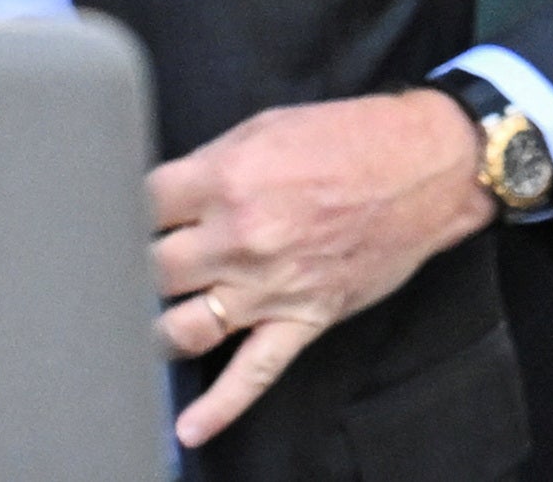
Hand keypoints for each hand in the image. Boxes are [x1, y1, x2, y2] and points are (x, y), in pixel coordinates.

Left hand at [150, 89, 495, 448]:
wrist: (432, 164)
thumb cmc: (355, 138)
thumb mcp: (271, 126)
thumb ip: (211, 162)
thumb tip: (165, 193)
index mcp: (227, 179)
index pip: (138, 207)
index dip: (124, 211)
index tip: (120, 217)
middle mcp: (241, 236)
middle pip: (149, 270)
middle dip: (137, 266)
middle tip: (133, 266)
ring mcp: (271, 285)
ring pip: (181, 328)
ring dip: (156, 329)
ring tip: (148, 321)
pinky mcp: (304, 317)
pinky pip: (254, 373)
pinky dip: (219, 406)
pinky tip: (189, 427)